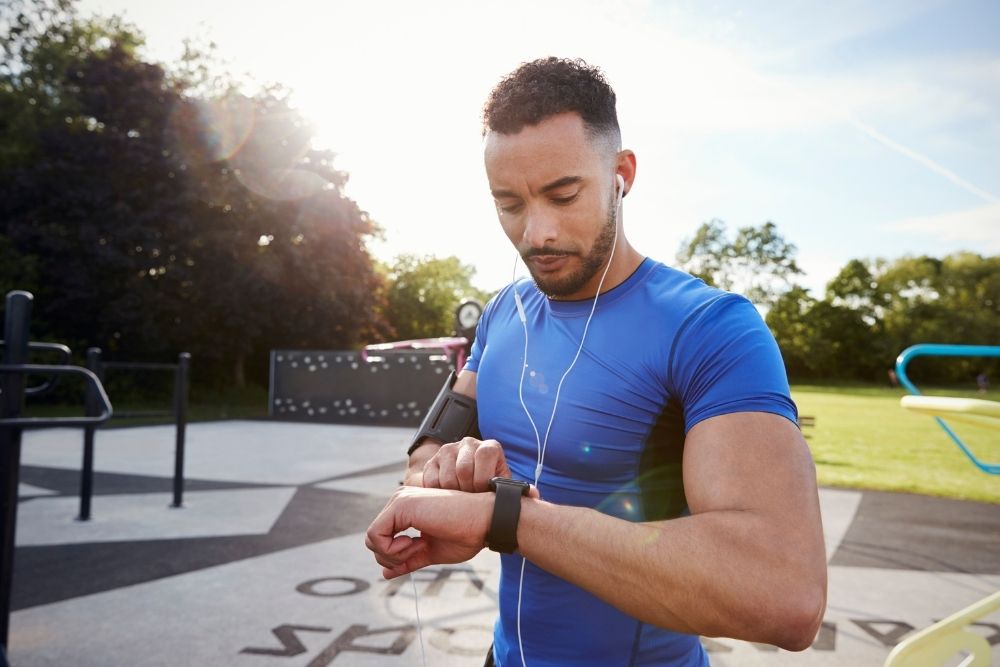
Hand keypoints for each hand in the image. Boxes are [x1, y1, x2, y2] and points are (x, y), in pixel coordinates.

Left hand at [365, 486, 492, 578]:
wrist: (485, 522)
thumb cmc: (465, 534)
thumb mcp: (430, 551)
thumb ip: (407, 560)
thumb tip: (385, 574)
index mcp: (406, 509)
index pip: (381, 538)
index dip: (396, 555)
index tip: (420, 550)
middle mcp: (400, 500)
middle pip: (374, 539)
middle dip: (393, 556)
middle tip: (420, 549)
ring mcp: (399, 501)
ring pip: (372, 539)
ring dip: (395, 554)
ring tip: (420, 546)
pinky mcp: (401, 505)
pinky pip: (376, 537)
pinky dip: (393, 551)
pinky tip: (416, 543)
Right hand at [422, 437, 510, 491]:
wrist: (468, 485)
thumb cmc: (489, 487)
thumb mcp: (503, 486)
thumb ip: (517, 491)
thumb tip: (534, 493)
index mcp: (489, 447)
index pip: (484, 455)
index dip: (483, 479)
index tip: (483, 492)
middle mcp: (468, 443)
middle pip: (463, 469)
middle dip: (468, 490)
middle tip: (471, 499)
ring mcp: (447, 450)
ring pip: (447, 477)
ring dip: (454, 494)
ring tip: (461, 499)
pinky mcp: (432, 462)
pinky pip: (431, 481)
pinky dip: (439, 494)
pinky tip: (448, 497)